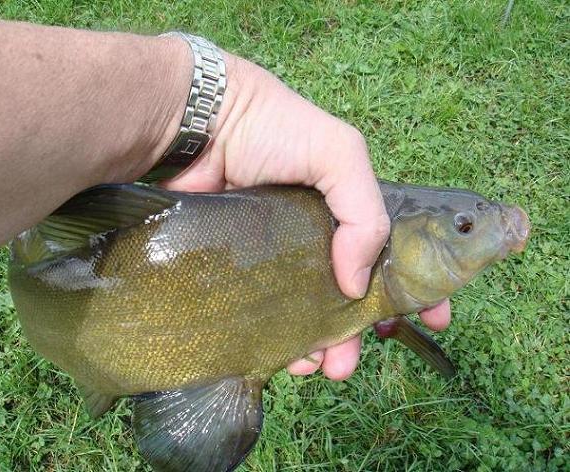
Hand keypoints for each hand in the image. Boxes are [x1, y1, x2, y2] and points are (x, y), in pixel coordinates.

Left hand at [163, 54, 450, 379]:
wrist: (199, 125)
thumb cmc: (273, 129)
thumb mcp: (338, 154)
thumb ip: (364, 213)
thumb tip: (356, 284)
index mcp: (346, 211)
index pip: (391, 255)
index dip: (415, 289)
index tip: (434, 321)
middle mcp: (316, 239)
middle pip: (347, 298)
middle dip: (356, 335)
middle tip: (347, 365)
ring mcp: (278, 257)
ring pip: (307, 314)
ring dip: (319, 347)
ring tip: (317, 367)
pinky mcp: (241, 267)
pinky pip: (266, 313)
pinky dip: (279, 340)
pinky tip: (284, 356)